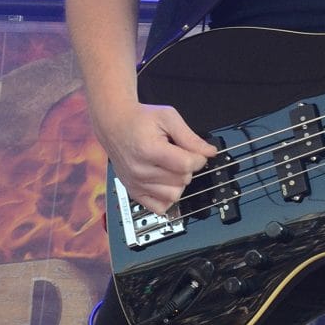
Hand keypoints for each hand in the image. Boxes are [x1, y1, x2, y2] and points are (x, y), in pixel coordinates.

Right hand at [96, 103, 218, 217]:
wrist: (114, 124)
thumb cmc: (140, 119)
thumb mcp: (168, 117)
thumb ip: (190, 137)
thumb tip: (210, 152)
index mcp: (149, 150)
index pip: (186, 165)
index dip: (199, 158)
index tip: (196, 152)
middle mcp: (140, 170)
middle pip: (182, 180)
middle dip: (188, 168)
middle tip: (178, 154)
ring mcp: (135, 183)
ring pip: (174, 195)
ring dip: (179, 183)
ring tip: (171, 167)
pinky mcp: (133, 192)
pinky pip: (159, 207)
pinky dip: (167, 198)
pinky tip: (165, 182)